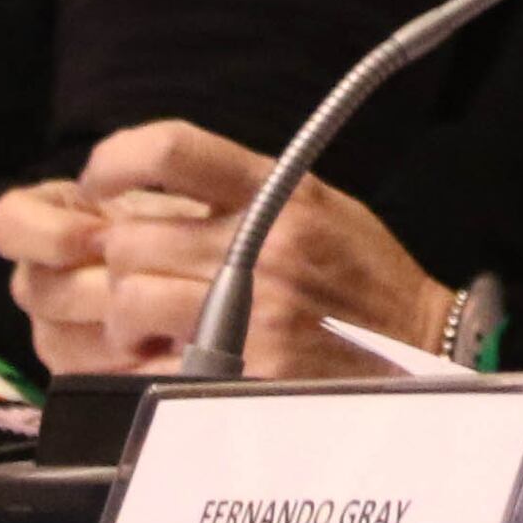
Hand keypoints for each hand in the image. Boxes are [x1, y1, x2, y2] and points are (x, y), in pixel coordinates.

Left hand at [0, 121, 451, 377]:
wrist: (423, 349)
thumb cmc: (364, 279)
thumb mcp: (318, 204)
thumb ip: (245, 192)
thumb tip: (152, 189)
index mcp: (280, 193)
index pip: (172, 150)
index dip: (114, 161)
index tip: (98, 184)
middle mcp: (264, 245)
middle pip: (130, 236)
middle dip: (117, 259)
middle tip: (133, 274)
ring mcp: (255, 312)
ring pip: (129, 297)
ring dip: (123, 316)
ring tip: (144, 325)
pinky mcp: (248, 371)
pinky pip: (154, 363)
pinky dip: (145, 364)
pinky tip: (167, 361)